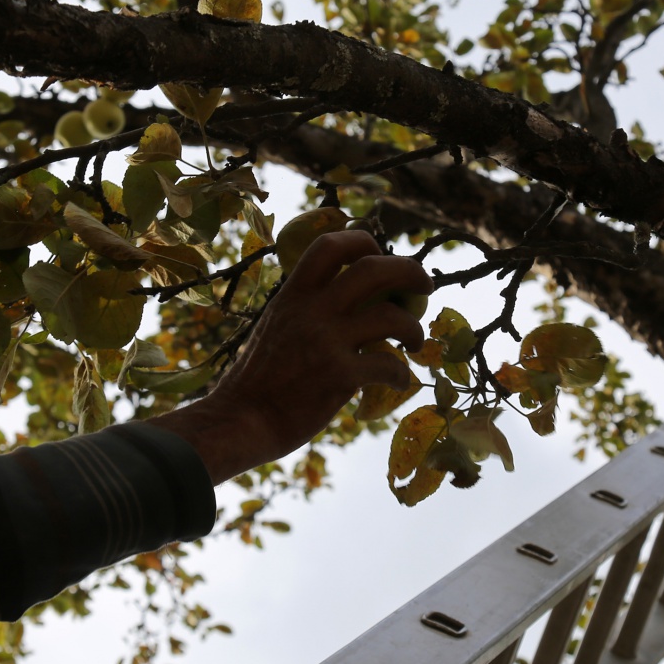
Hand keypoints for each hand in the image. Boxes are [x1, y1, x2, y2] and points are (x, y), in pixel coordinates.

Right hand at [156, 230, 433, 483]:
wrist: (239, 421)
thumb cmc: (255, 381)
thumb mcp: (274, 328)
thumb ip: (305, 310)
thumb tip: (342, 301)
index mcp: (293, 295)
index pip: (330, 245)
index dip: (362, 241)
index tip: (378, 253)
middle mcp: (312, 310)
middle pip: (374, 268)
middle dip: (409, 271)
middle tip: (424, 286)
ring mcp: (328, 341)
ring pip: (392, 316)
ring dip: (414, 329)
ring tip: (414, 342)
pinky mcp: (341, 375)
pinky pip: (389, 364)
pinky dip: (401, 374)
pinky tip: (398, 381)